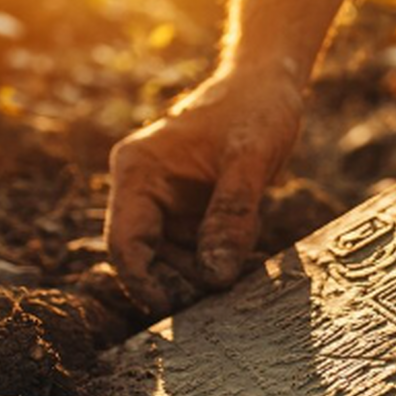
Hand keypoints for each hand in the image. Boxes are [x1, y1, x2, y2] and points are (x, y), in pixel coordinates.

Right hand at [106, 68, 301, 315]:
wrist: (270, 83)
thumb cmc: (256, 108)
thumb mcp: (250, 159)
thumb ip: (232, 215)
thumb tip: (215, 276)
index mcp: (138, 171)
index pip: (125, 243)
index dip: (141, 283)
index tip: (171, 311)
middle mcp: (145, 191)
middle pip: (151, 259)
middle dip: (186, 282)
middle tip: (228, 296)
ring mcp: (170, 204)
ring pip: (179, 261)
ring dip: (210, 274)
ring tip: (251, 273)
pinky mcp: (194, 212)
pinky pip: (203, 250)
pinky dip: (225, 260)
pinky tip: (255, 263)